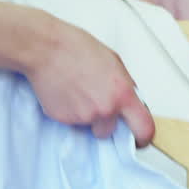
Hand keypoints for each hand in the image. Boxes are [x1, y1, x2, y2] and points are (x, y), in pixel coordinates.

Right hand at [0, 0, 155, 145]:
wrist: (45, 48)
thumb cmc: (77, 49)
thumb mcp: (115, 63)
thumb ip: (126, 87)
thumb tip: (131, 102)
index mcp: (123, 95)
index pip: (144, 129)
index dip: (142, 137)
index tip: (139, 139)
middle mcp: (105, 109)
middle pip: (112, 132)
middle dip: (108, 125)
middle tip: (98, 106)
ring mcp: (83, 116)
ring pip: (90, 126)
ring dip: (87, 117)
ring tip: (79, 92)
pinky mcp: (63, 118)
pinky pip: (72, 122)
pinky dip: (70, 111)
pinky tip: (66, 93)